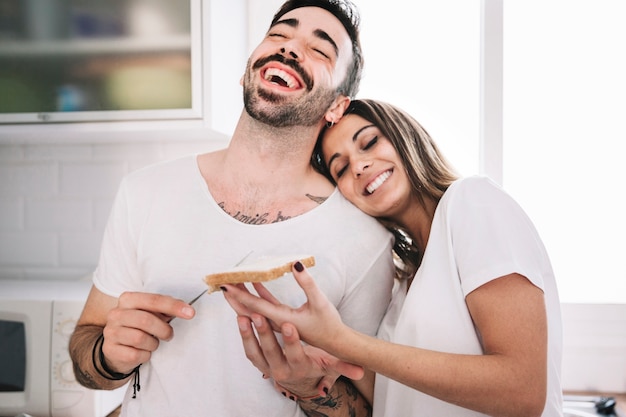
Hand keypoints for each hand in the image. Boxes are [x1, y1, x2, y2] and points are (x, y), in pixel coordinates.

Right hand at [102, 292, 194, 373]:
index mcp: (128, 299)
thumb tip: (185, 309)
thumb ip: (165, 310)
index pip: (153, 300)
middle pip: (146, 320)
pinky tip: (142, 352)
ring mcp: (111, 332)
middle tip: (169, 335)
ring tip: (152, 343)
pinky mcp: (110, 350)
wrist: (117, 348)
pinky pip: (135, 355)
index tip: (190, 313)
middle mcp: (116, 314)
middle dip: (163, 329)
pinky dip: (144, 355)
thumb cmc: (138, 327)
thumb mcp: (150, 314)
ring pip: (140, 339)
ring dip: (153, 344)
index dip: (173, 306)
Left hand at [222, 261, 344, 350]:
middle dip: (235, 295)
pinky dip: (258, 295)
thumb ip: (307, 283)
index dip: (239, 295)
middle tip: (223, 280)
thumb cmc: (328, 324)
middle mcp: (276, 322)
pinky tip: (256, 282)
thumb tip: (295, 264)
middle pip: (249, 309)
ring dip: (244, 295)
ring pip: (255, 308)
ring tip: (234, 280)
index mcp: (282, 319)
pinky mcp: (283, 319)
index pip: (255, 306)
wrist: (335, 343)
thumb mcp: (320, 302)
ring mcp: (278, 321)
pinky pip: (265, 306)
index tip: (226, 285)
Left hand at [236, 312, 362, 399]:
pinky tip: (238, 315)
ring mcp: (266, 366)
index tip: (289, 326)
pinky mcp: (257, 360)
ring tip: (242, 314)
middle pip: (270, 351)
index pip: (295, 354)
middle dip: (264, 333)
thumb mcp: (330, 365)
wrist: (298, 379)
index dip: (291, 342)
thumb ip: (343, 366)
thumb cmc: (315, 365)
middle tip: (258, 315)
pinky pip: (247, 347)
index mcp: (299, 367)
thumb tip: (361, 370)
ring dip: (247, 333)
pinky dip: (242, 333)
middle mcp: (280, 370)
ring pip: (254, 349)